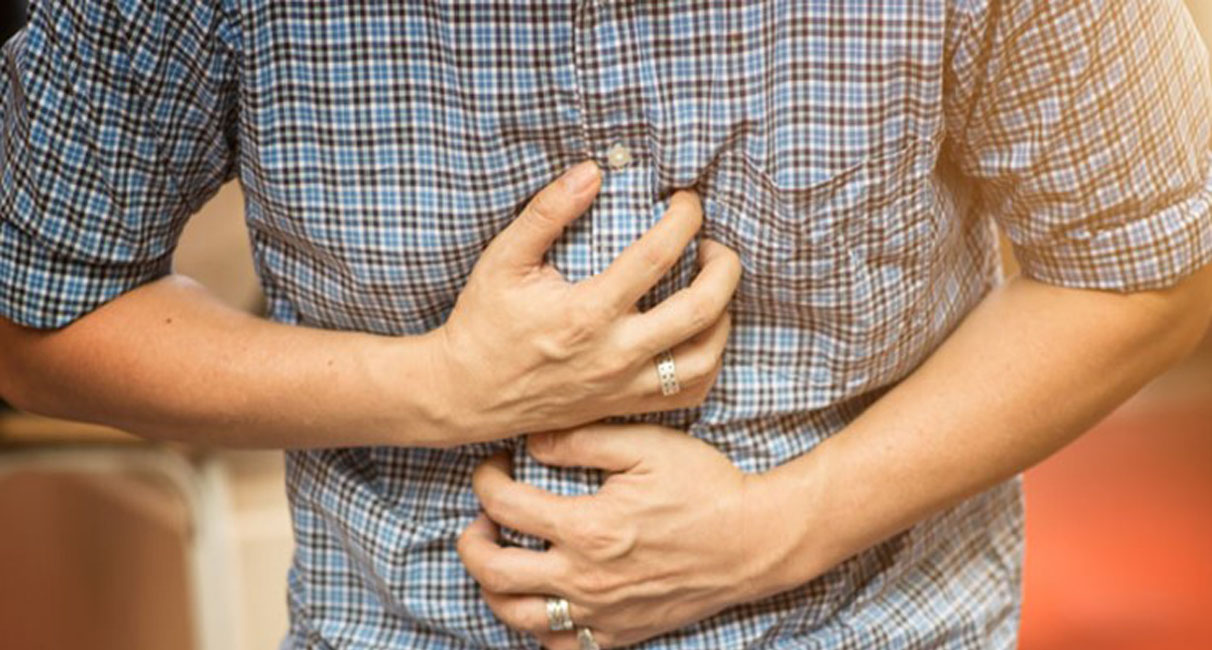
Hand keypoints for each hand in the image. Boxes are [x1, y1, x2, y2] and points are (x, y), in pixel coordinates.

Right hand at [433, 161, 741, 445]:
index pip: (659, 254)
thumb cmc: (482, 322)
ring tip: (714, 289)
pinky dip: (708, 360)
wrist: (464, 394)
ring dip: (724, 316)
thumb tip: (593, 170)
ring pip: (706, 358)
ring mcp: (624, 386)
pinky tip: (698, 333)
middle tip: (715, 244)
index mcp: (587, 311)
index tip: (686, 200)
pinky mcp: (624, 406)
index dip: (685, 217)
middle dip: (724, 266)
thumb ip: (548, 211)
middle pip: (703, 309)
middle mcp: (615, 353)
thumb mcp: (504, 259)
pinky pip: (690, 393)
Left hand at [457, 424, 784, 648]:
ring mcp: (601, 613)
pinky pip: (560, 646)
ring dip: (493, 587)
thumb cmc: (704, 486)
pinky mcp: (620, 634)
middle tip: (483, 517)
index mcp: (588, 528)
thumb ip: (581, 440)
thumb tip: (530, 440)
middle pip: (493, 572)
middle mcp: (586, 579)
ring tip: (503, 558)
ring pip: (515, 617)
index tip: (497, 465)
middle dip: (471, 539)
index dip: (487, 479)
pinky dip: (537, 626)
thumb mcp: (646, 446)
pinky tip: (542, 598)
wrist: (755, 540)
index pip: (504, 506)